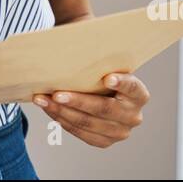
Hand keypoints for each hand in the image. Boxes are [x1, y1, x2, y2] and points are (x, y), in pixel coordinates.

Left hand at [32, 71, 148, 147]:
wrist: (106, 95)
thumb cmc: (104, 74)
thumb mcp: (108, 66)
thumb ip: (100, 61)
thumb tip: (75, 40)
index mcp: (139, 95)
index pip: (132, 87)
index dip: (121, 83)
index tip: (108, 77)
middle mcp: (133, 116)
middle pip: (104, 109)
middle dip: (77, 101)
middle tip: (56, 93)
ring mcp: (120, 132)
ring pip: (88, 123)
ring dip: (62, 111)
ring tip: (43, 100)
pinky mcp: (104, 142)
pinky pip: (80, 133)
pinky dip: (62, 119)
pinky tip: (49, 108)